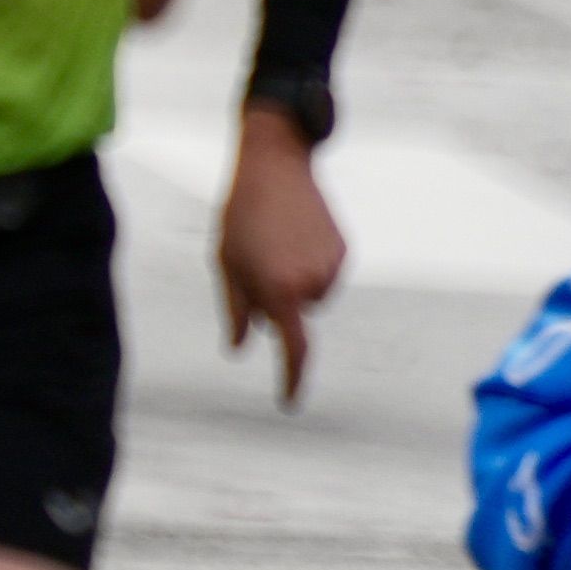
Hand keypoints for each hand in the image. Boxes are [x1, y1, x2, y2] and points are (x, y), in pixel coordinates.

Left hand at [214, 104, 340, 406]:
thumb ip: (236, 310)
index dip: (292, 378)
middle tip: (255, 260)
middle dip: (277, 300)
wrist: (275, 167)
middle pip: (295, 316)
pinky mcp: (344, 250)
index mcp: (278, 290)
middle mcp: (311, 283)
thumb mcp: (226, 265)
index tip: (290, 402)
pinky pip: (325, 274)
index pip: (292, 347)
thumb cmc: (240, 218)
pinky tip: (295, 233)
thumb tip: (241, 347)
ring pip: (312, 296)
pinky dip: (310, 264)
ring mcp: (332, 266)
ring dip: (294, 281)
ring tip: (275, 241)